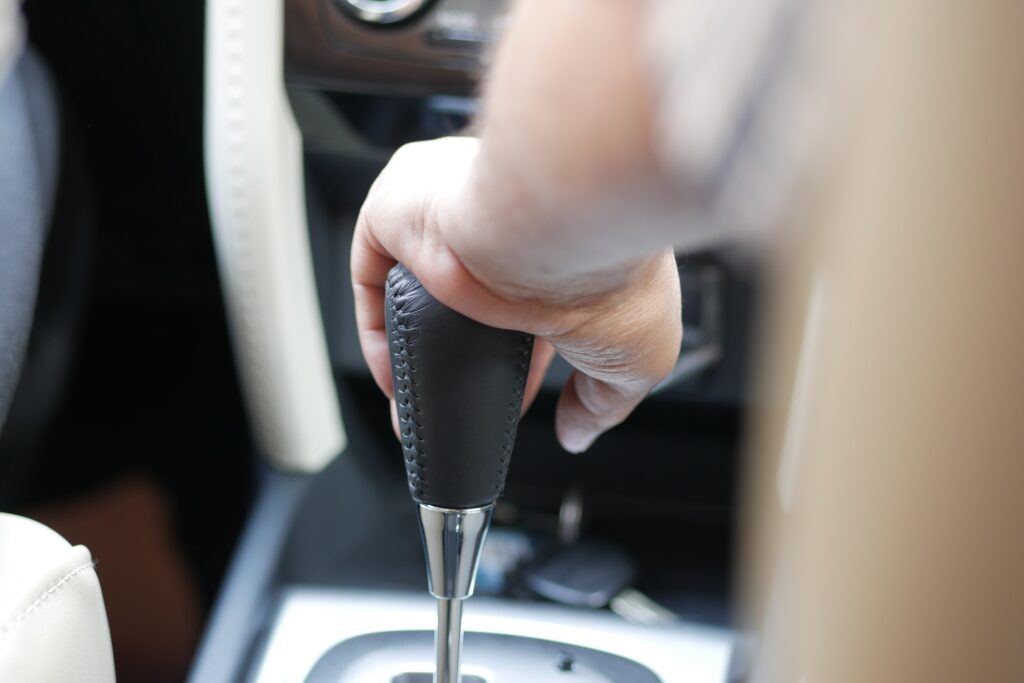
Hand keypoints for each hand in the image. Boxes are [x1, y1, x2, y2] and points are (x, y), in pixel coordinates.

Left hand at [352, 137, 681, 452]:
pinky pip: (375, 272)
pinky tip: (397, 379)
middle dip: (461, 364)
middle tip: (459, 418)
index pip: (532, 303)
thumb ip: (604, 403)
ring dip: (416, 352)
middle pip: (471, 299)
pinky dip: (380, 328)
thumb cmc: (618, 277)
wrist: (569, 227)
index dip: (521, 364)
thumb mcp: (637, 361)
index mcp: (570, 236)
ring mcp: (452, 202)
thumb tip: (579, 432)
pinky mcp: (402, 202)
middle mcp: (508, 213)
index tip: (512, 407)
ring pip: (420, 285)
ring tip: (418, 412)